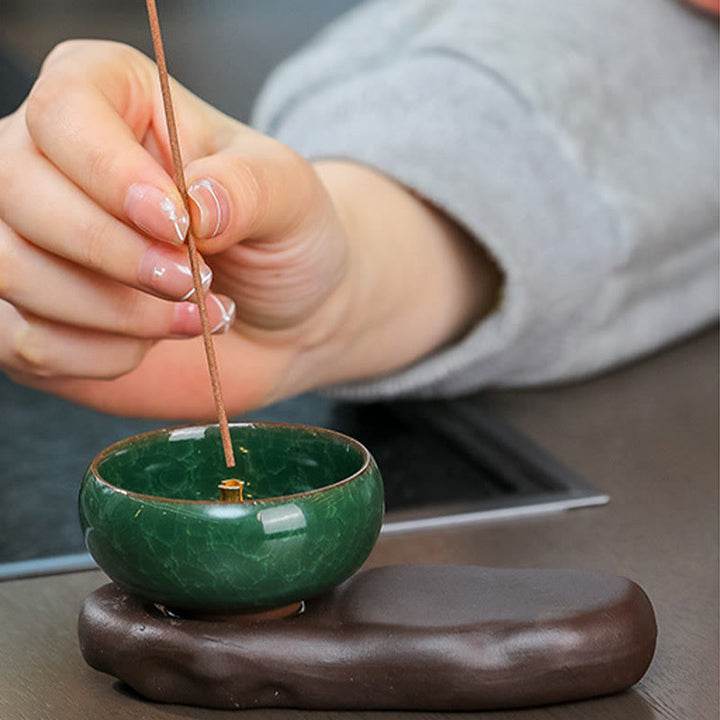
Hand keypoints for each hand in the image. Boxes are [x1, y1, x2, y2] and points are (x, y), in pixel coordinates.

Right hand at [0, 40, 499, 417]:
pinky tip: (149, 343)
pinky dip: (98, 355)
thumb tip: (196, 202)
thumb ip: (248, 186)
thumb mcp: (289, 196)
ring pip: (12, 271)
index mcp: (110, 98)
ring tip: (190, 314)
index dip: (112, 175)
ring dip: (113, 312)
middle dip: (115, 254)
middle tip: (194, 281)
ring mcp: (31, 239)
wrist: (280, 313)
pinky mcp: (31, 313)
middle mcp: (51, 160)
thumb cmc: (280, 238)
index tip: (179, 225)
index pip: (65, 114)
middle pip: (19, 192)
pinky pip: (23, 341)